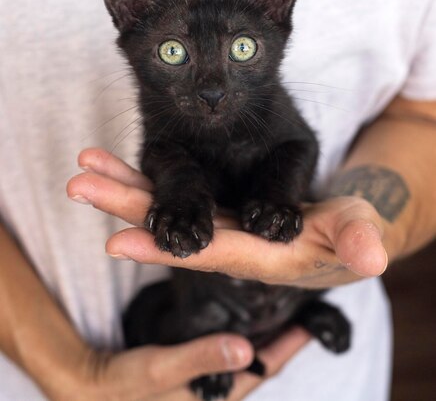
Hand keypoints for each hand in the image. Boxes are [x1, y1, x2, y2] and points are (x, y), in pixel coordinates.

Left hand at [67, 148, 387, 288]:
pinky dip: (149, 179)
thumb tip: (369, 256)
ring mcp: (220, 224)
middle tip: (78, 184)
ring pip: (168, 205)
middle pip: (171, 227)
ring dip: (127, 186)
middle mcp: (228, 243)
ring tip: (87, 165)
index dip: (163, 249)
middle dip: (125, 205)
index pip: (204, 252)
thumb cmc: (348, 236)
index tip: (116, 241)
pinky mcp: (220, 210)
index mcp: (257, 255)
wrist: (339, 237)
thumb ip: (356, 242)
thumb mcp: (357, 236)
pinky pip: (179, 193)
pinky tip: (121, 167)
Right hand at [73, 329, 309, 400]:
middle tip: (302, 310)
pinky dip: (238, 336)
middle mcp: (217, 393)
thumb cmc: (126, 384)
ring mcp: (205, 384)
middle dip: (282, 340)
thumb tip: (247, 349)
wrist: (92, 388)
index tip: (311, 322)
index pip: (263, 370)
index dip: (288, 346)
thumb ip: (201, 358)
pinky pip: (225, 353)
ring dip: (263, 337)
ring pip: (244, 358)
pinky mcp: (193, 372)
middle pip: (260, 364)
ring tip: (281, 311)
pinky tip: (240, 318)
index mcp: (217, 398)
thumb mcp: (160, 370)